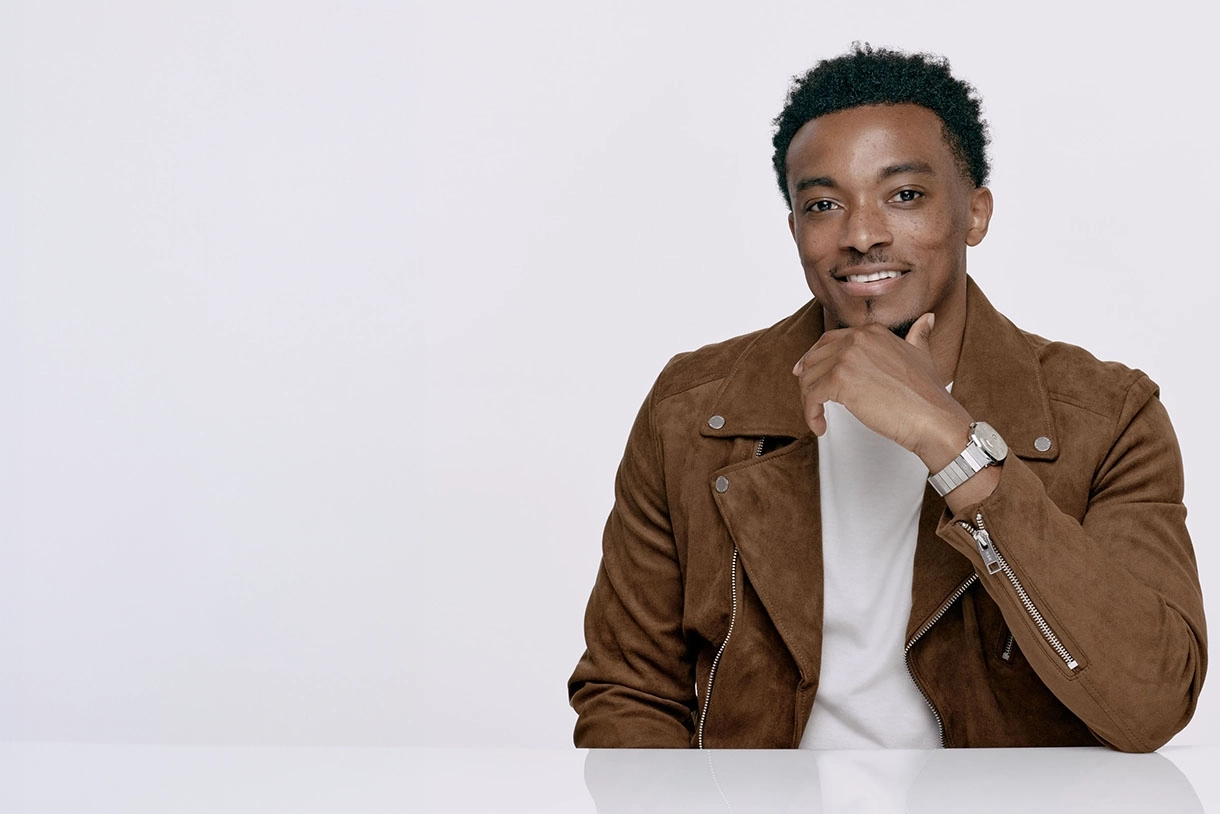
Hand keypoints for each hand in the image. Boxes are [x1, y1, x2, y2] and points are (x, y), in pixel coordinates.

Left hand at [791, 313, 971, 469]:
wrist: (933, 417)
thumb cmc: (927, 395)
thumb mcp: (922, 355)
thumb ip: (918, 335)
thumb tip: (926, 319)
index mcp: (872, 332)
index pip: (829, 340)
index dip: (814, 358)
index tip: (806, 371)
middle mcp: (857, 339)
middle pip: (814, 359)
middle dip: (808, 381)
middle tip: (808, 398)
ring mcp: (847, 358)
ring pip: (808, 379)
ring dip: (809, 402)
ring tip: (818, 417)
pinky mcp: (840, 381)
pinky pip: (811, 397)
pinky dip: (811, 415)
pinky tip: (819, 426)